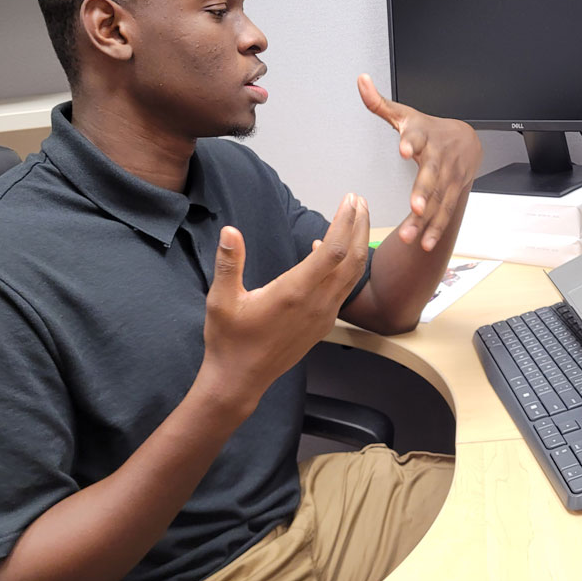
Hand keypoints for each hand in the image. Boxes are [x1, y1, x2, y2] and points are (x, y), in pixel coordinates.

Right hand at [201, 193, 369, 409]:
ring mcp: (323, 316)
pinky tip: (327, 251)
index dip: (345, 222)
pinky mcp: (322, 324)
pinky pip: (342, 289)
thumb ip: (229, 263)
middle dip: (360, 226)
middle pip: (353, 259)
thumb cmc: (229, 340)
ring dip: (358, 244)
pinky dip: (345, 266)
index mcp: (294, 293)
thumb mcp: (221, 300)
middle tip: (359, 200)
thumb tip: (230, 231)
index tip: (350, 200)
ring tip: (356, 219)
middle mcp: (316, 304)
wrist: (240, 380)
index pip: (333, 251)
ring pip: (352, 275)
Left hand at [358, 73, 481, 250]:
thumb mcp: (406, 115)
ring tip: (411, 236)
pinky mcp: (453, 192)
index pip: (417, 136)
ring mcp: (448, 177)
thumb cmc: (429, 129)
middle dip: (424, 192)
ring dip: (426, 220)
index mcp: (423, 135)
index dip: (410, 142)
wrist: (467, 139)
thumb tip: (360, 80)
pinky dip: (435, 228)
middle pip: (431, 175)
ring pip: (438, 200)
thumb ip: (380, 104)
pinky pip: (444, 212)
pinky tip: (425, 243)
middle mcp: (438, 157)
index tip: (403, 149)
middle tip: (414, 206)